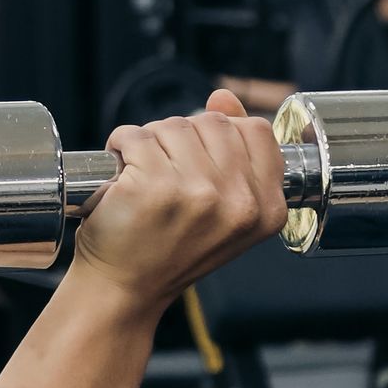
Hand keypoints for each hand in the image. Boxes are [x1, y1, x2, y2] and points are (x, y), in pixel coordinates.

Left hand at [71, 92, 287, 316]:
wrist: (125, 289)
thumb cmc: (169, 249)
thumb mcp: (222, 209)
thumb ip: (235, 153)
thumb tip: (223, 99)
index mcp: (267, 209)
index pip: (256, 131)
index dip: (221, 135)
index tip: (200, 160)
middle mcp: (240, 202)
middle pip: (214, 122)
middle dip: (182, 137)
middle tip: (167, 172)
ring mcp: (199, 193)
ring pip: (174, 125)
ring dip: (150, 141)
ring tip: (144, 176)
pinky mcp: (155, 186)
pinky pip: (135, 135)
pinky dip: (121, 147)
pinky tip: (123, 176)